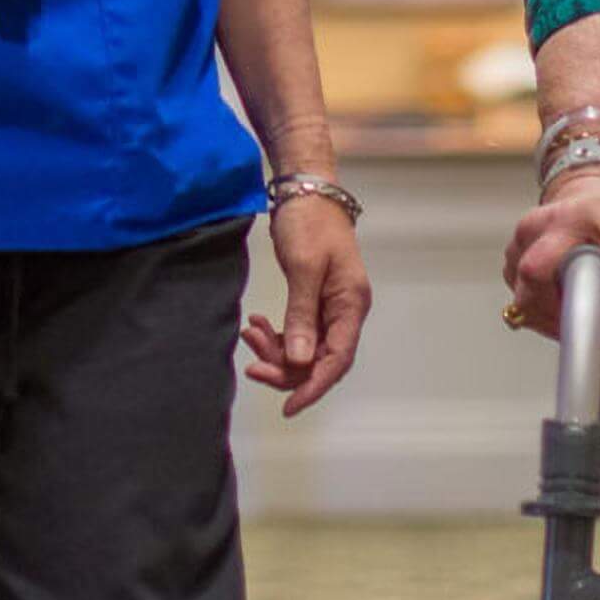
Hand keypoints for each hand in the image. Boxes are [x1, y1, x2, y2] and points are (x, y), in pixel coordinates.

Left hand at [241, 196, 370, 416]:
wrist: (307, 190)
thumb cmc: (311, 223)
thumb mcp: (305, 268)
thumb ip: (302, 316)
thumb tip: (299, 360)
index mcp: (351, 304)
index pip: (337, 359)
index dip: (313, 387)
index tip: (287, 408)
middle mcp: (345, 310)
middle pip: (319, 359)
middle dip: (286, 368)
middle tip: (252, 366)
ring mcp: (330, 305)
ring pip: (304, 347)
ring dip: (276, 348)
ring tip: (249, 332)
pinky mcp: (313, 299)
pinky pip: (297, 331)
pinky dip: (275, 333)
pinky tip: (255, 323)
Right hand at [502, 167, 599, 337]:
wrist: (590, 192)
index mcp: (560, 222)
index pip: (536, 272)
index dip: (553, 308)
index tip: (575, 326)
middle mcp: (531, 229)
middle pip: (525, 291)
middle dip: (550, 316)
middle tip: (579, 317)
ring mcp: (518, 242)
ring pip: (520, 297)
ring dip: (544, 313)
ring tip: (573, 303)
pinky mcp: (512, 256)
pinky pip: (518, 293)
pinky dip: (537, 306)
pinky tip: (558, 300)